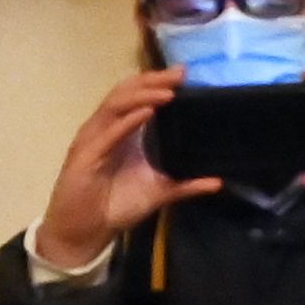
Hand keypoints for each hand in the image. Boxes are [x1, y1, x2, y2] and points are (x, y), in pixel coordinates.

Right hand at [35, 71, 214, 278]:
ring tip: (167, 91)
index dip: (157, 84)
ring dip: (142, 96)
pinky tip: (145, 113)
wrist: (87, 230)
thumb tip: (218, 180)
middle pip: (126, 94)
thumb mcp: (159, 192)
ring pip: (116, 107)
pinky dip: (128, 121)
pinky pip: (108, 133)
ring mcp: (94, 139)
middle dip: (152, 81)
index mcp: (122, 132)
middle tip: (179, 74)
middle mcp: (106, 129)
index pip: (137, 98)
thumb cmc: (117, 206)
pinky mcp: (86, 155)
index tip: (185, 75)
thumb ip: (185, 184)